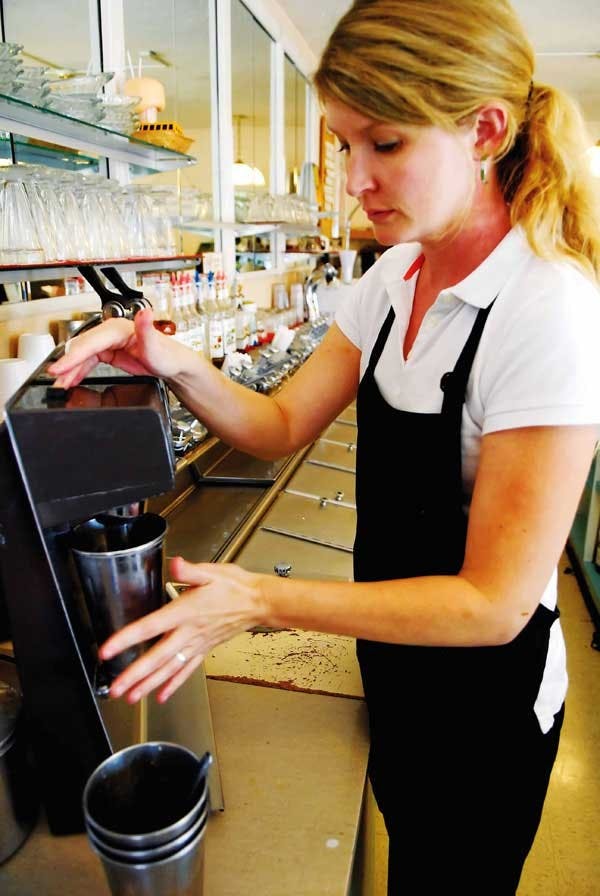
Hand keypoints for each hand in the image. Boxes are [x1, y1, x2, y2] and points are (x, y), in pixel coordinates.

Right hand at [47, 308, 188, 387]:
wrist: (174, 365)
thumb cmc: (168, 356)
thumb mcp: (157, 346)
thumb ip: (147, 329)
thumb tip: (145, 312)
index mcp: (119, 329)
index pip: (90, 343)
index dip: (72, 356)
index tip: (59, 368)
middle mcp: (111, 333)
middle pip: (82, 348)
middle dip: (66, 364)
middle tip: (54, 378)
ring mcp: (108, 343)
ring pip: (82, 356)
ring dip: (70, 369)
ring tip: (59, 383)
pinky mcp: (109, 352)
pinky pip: (88, 361)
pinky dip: (78, 371)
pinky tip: (71, 380)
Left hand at [99, 556, 266, 703]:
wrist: (258, 602)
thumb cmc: (235, 587)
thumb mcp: (211, 572)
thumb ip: (190, 570)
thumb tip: (175, 563)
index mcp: (186, 612)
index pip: (151, 626)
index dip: (128, 638)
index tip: (109, 649)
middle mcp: (189, 632)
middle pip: (157, 657)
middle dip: (135, 674)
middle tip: (116, 688)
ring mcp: (197, 644)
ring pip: (169, 668)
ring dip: (149, 684)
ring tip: (131, 697)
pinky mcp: (204, 649)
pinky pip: (186, 670)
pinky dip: (173, 684)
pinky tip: (162, 695)